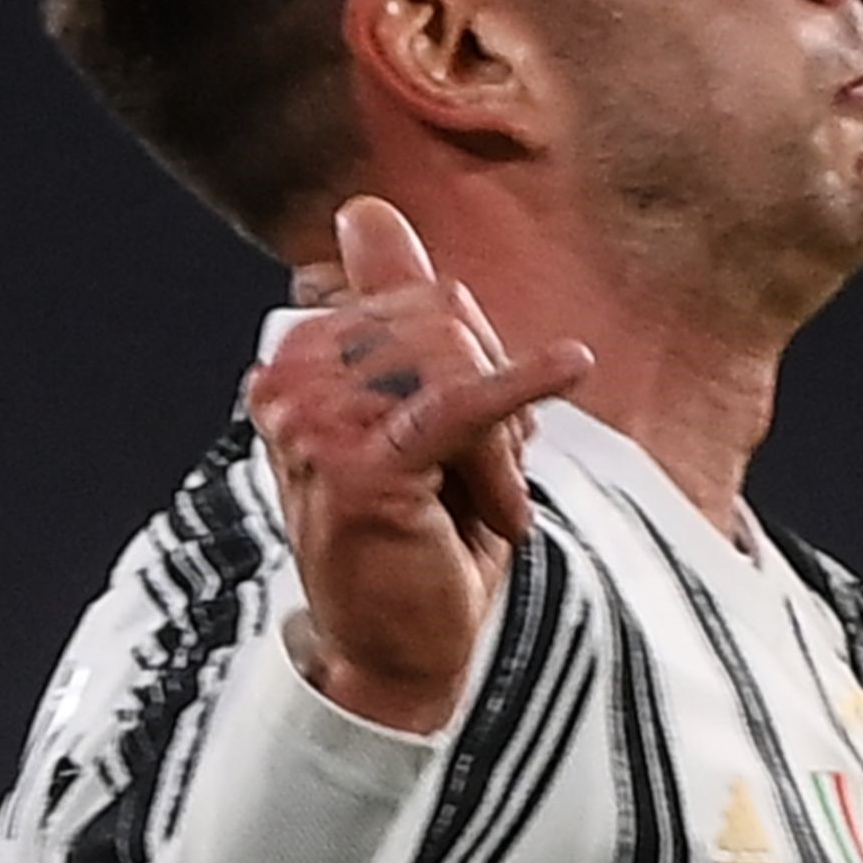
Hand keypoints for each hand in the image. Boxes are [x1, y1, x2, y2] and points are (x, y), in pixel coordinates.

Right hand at [248, 197, 594, 734]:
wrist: (395, 652)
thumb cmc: (411, 539)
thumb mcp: (415, 412)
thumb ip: (394, 310)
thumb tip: (366, 210)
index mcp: (297, 360)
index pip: (423, 300)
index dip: (474, 358)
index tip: (477, 436)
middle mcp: (292, 382)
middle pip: (445, 322)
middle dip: (494, 393)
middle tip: (493, 481)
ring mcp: (319, 423)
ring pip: (460, 364)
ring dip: (502, 440)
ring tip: (491, 506)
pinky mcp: (365, 466)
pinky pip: (461, 400)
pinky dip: (522, 383)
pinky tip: (570, 363)